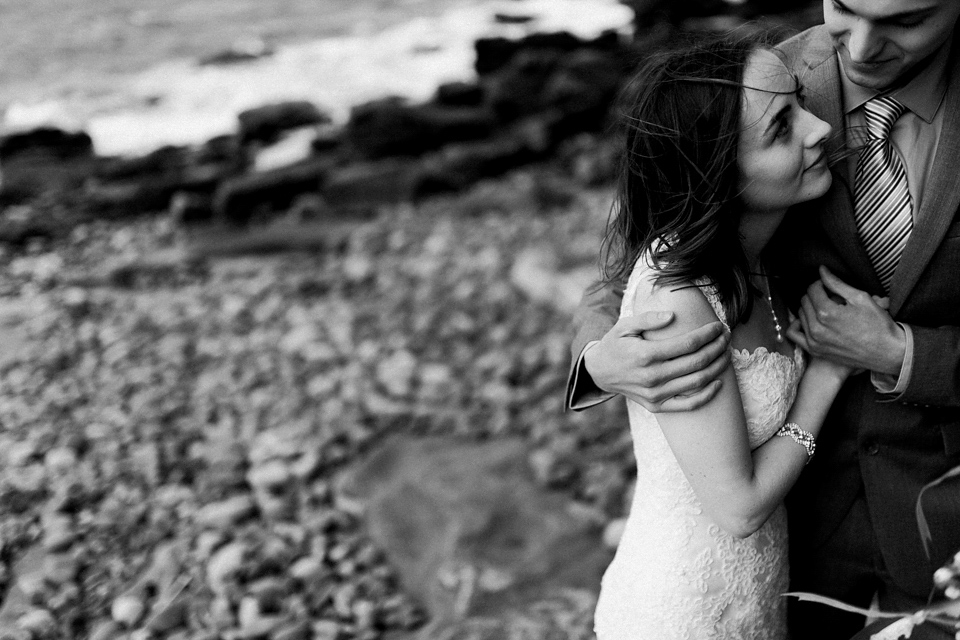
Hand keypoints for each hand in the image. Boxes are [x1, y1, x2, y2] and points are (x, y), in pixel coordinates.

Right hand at [583, 310, 730, 412]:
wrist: (600, 372)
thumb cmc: (616, 344)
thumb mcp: (624, 325)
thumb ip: (648, 319)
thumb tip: (672, 316)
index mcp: (646, 354)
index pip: (688, 343)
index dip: (708, 334)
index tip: (718, 326)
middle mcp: (652, 377)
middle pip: (697, 362)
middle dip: (717, 347)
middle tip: (726, 337)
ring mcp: (655, 394)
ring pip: (697, 381)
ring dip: (717, 367)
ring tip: (726, 353)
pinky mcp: (657, 406)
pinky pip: (689, 405)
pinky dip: (707, 395)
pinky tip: (718, 382)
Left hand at [786, 266, 904, 374]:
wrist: (886, 351)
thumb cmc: (877, 324)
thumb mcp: (860, 298)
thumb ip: (836, 283)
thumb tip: (821, 270)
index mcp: (827, 313)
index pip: (812, 289)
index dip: (821, 283)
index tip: (830, 286)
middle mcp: (816, 328)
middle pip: (805, 301)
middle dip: (816, 295)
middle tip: (830, 297)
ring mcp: (814, 342)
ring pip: (800, 315)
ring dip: (810, 309)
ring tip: (826, 309)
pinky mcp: (814, 351)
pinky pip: (794, 334)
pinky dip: (799, 324)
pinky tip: (811, 320)